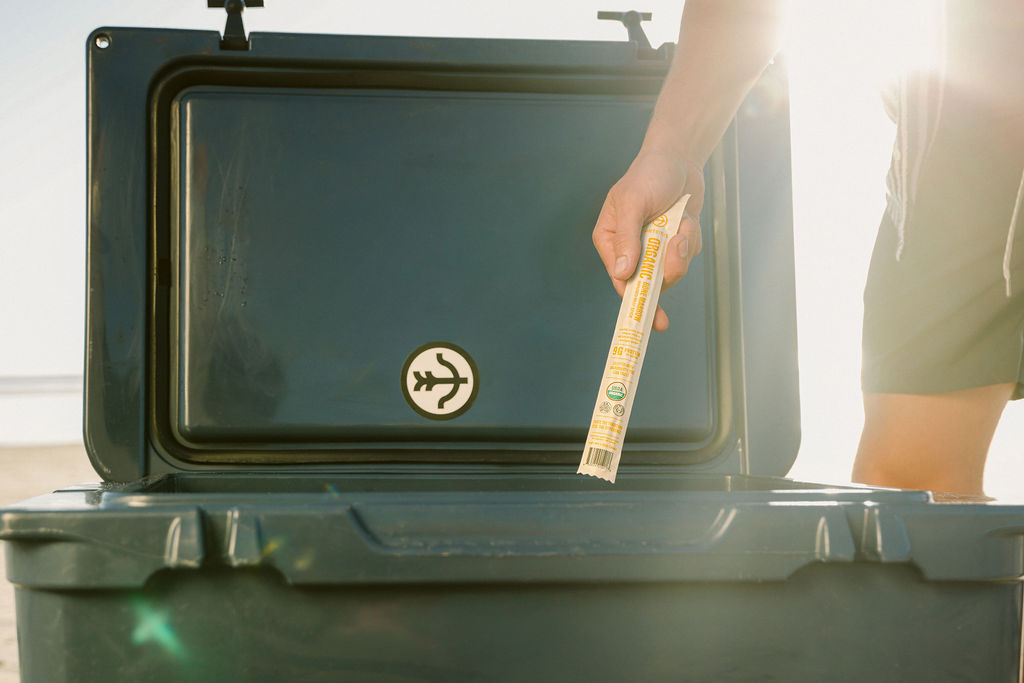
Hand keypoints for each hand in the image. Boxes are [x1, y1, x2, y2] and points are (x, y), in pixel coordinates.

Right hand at [592, 149, 704, 330]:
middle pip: (649, 280)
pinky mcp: (674, 245)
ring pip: (672, 271)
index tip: (647, 317)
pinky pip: (687, 256)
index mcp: (610, 240)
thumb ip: (627, 237)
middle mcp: (631, 249)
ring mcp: (654, 249)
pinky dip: (692, 238)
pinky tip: (686, 218)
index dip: (634, 297)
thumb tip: (622, 272)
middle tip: (678, 244)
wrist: (679, 159)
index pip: (620, 277)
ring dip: (682, 249)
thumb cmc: (649, 175)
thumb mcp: (632, 202)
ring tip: (682, 222)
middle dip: (669, 267)